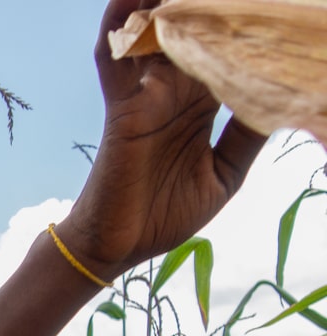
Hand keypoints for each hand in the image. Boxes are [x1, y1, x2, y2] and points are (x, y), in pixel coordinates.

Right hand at [57, 0, 266, 278]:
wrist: (120, 247)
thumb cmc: (164, 214)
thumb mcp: (225, 175)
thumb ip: (248, 135)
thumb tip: (283, 102)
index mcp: (201, 104)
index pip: (227, 51)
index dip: (246, 25)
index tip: (272, 7)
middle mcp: (174, 91)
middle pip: (194, 31)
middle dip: (212, 7)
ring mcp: (147, 95)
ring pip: (156, 33)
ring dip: (164, 2)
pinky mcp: (122, 108)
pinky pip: (115, 60)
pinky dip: (117, 26)